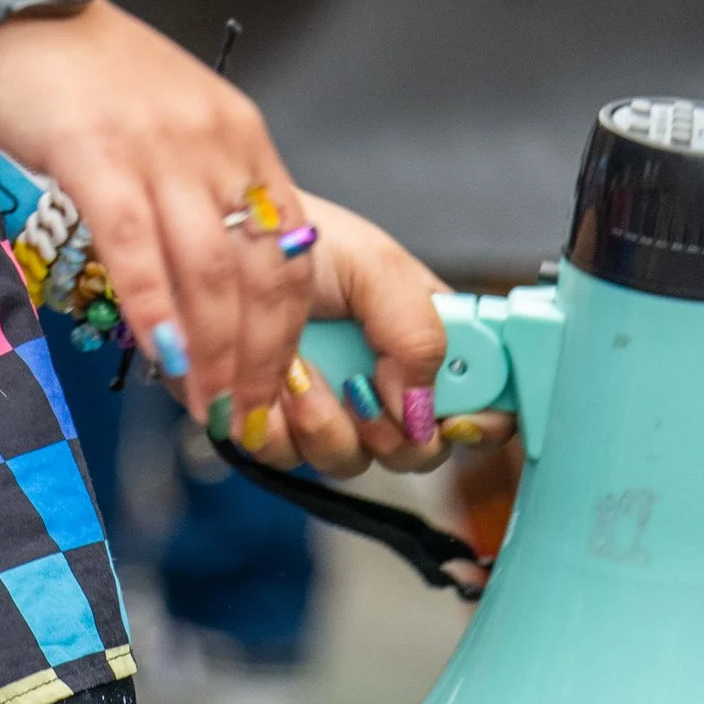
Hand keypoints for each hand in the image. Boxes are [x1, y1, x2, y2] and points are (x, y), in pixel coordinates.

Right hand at [0, 0, 311, 426]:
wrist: (11, 5)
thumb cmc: (80, 75)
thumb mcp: (167, 125)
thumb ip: (193, 195)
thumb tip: (204, 298)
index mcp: (239, 138)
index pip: (289, 253)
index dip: (284, 333)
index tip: (267, 390)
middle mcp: (214, 142)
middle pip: (259, 272)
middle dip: (254, 359)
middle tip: (237, 417)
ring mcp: (158, 145)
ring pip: (208, 270)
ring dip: (211, 351)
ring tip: (201, 406)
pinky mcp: (96, 150)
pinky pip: (135, 245)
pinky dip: (152, 307)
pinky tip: (157, 355)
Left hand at [265, 193, 513, 477]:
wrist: (220, 240)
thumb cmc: (300, 241)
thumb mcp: (374, 264)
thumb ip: (417, 331)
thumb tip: (422, 410)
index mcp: (424, 343)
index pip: (483, 403)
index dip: (483, 422)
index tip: (459, 420)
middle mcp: (384, 387)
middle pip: (420, 453)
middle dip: (395, 431)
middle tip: (364, 387)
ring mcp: (330, 412)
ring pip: (351, 462)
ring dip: (326, 420)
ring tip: (301, 366)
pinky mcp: (275, 426)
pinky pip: (287, 457)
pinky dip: (276, 421)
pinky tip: (269, 377)